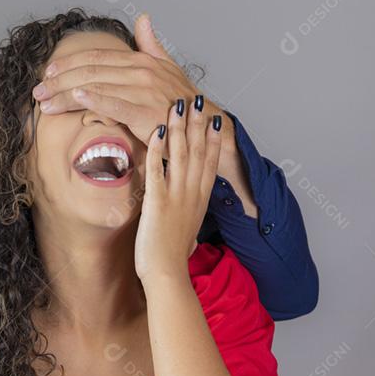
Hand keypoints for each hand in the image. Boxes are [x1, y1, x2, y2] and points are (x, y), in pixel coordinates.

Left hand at [34, 13, 255, 213]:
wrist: (204, 128)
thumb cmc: (183, 101)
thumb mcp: (167, 67)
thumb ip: (151, 44)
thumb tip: (142, 18)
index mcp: (140, 60)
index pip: (97, 57)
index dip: (69, 63)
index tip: (47, 72)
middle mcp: (140, 70)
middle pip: (90, 71)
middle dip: (59, 81)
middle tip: (37, 91)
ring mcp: (143, 90)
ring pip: (95, 86)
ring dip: (66, 94)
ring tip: (45, 102)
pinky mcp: (145, 111)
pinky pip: (114, 103)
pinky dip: (94, 99)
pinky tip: (76, 98)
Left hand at [135, 97, 222, 282]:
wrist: (167, 276)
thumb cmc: (172, 261)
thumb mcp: (186, 236)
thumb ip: (187, 224)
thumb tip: (190, 231)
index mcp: (200, 200)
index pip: (211, 162)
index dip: (214, 138)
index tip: (217, 117)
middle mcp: (192, 194)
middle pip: (199, 151)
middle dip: (199, 123)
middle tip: (200, 99)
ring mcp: (176, 196)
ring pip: (181, 154)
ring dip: (180, 127)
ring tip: (179, 104)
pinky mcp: (157, 202)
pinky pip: (157, 169)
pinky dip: (158, 149)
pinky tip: (157, 131)